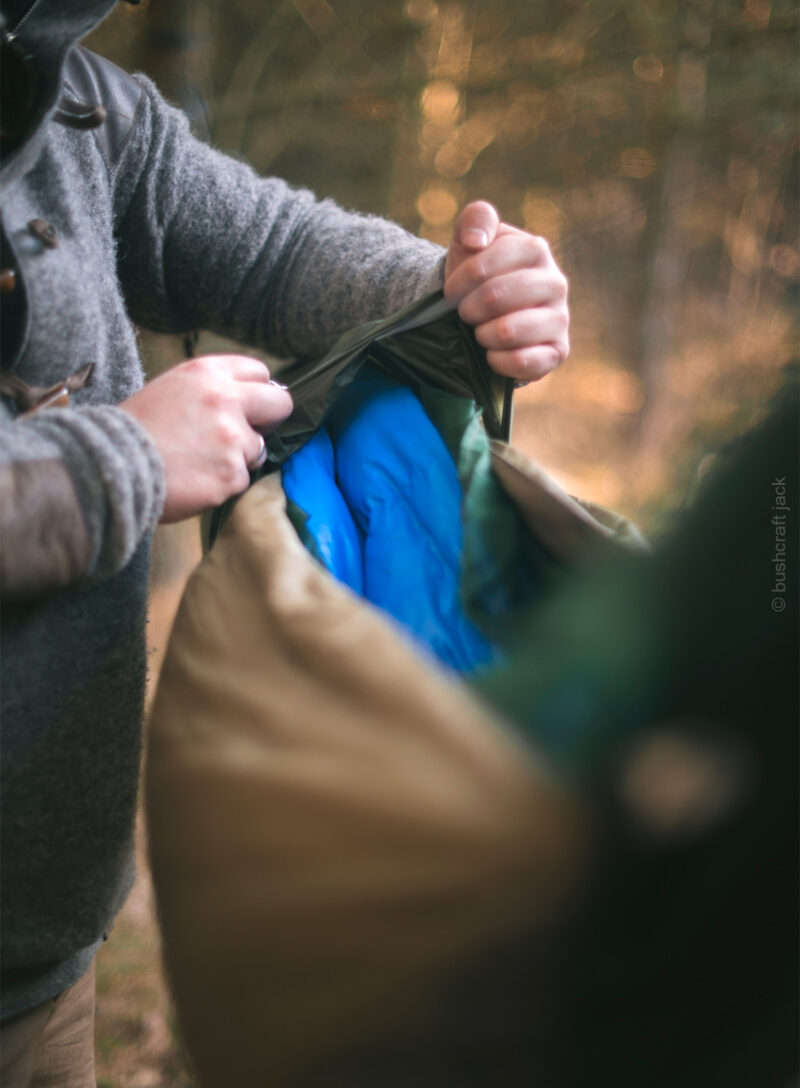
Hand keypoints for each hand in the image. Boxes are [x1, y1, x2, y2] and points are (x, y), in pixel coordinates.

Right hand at [121, 354, 292, 522]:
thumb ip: (209, 390)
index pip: (259, 372)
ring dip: (236, 458)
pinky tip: (195, 480)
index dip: (256, 392)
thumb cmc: (134, 430)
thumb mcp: (170, 389)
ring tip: (199, 462)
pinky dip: (222, 484)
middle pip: (280, 404)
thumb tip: (245, 401)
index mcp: (207, 373)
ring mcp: (232, 438)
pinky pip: (241, 479)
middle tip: (246, 434)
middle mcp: (226, 400)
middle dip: (269, 420)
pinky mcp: (232, 473)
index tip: (249, 406)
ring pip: (258, 449)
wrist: (111, 466)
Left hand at [444, 201, 568, 382]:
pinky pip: (523, 361)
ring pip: (508, 332)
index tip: (449, 291)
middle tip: (465, 313)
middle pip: (495, 297)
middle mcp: (555, 283)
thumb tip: (476, 241)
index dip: (459, 282)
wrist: (488, 315)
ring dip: (482, 335)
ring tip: (481, 331)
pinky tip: (493, 353)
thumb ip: (475, 219)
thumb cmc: (478, 274)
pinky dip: (498, 360)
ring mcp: (560, 319)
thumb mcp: (470, 239)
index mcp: (536, 250)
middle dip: (468, 309)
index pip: (484, 267)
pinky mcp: (558, 351)